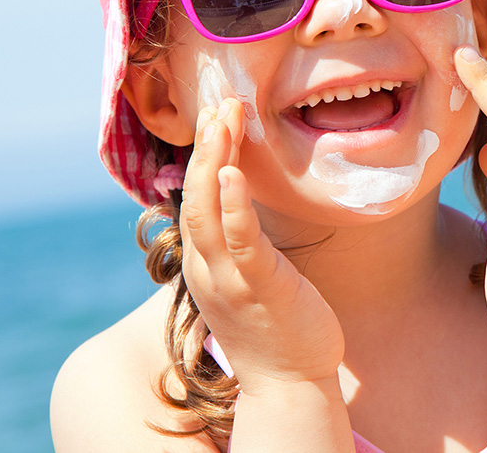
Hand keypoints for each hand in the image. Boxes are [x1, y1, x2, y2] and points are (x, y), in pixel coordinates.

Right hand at [180, 99, 344, 394]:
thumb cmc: (279, 326)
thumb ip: (243, 241)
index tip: (216, 116)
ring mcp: (230, 279)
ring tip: (223, 118)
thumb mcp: (253, 276)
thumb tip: (248, 204)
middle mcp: (208, 268)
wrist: (291, 384)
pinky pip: (240, 240)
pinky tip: (232, 172)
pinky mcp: (259, 288)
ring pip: (208, 210)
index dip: (203, 155)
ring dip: (213, 161)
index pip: (196, 198)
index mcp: (207, 263)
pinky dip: (233, 205)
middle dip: (205, 146)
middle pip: (195, 195)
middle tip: (219, 102)